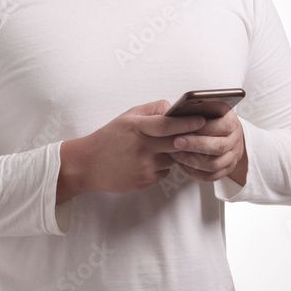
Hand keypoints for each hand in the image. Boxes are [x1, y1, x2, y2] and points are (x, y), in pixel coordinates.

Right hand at [57, 100, 204, 201]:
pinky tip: (149, 161)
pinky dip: (163, 166)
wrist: (88, 165)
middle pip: (176, 143)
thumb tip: (173, 109)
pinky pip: (165, 172)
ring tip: (160, 148)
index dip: (187, 123)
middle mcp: (141, 147)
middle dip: (189, 139)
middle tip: (200, 134)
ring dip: (174, 153)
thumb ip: (152, 110)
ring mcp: (143, 166)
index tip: (202, 120)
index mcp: (136, 127)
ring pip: (173, 158)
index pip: (167, 125)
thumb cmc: (110, 137)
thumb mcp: (127, 117)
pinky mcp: (144, 181)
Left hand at [170, 109, 247, 184]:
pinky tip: (181, 165)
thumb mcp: (213, 109)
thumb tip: (183, 109)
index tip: (185, 126)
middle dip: (196, 145)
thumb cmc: (215, 119)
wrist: (230, 134)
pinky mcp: (226, 170)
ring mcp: (232, 157)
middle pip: (218, 147)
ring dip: (192, 161)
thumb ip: (202, 108)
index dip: (203, 127)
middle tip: (177, 142)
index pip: (222, 126)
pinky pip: (210, 176)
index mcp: (232, 123)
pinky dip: (194, 173)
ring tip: (175, 155)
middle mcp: (235, 141)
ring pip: (213, 165)